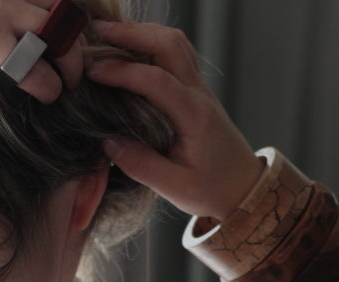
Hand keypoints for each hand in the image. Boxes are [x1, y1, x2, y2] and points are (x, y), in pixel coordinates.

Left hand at [0, 0, 85, 126]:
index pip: (39, 74)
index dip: (50, 92)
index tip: (48, 97)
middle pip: (60, 37)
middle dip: (72, 63)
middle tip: (69, 80)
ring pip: (57, 6)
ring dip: (66, 31)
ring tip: (62, 50)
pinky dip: (49, 9)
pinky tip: (46, 26)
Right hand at [86, 21, 264, 220]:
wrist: (246, 189)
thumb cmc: (215, 190)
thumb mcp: (178, 189)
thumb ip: (143, 166)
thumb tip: (108, 144)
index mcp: (195, 117)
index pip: (156, 80)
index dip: (122, 71)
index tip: (92, 71)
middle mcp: (200, 96)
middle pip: (169, 44)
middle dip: (131, 34)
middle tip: (96, 33)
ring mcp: (201, 91)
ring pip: (175, 44)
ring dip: (143, 34)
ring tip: (110, 36)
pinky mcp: (198, 94)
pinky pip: (178, 56)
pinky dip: (153, 45)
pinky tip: (133, 52)